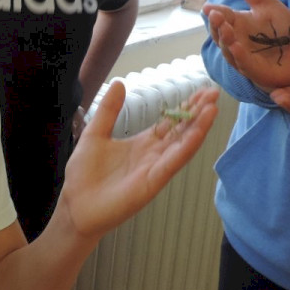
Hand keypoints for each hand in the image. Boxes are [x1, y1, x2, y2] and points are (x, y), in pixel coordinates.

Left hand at [58, 82, 218, 238]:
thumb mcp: (95, 134)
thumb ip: (109, 110)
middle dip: (198, 112)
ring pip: (182, 146)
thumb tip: (120, 83)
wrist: (75, 206)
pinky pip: (172, 164)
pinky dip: (185, 148)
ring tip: (212, 108)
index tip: (201, 90)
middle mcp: (153, 156)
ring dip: (198, 127)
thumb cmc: (84, 175)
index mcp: (142, 144)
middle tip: (214, 92)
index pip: (170, 122)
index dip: (185, 106)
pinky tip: (197, 134)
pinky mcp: (151, 183)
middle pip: (181, 131)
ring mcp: (154, 170)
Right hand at [202, 0, 289, 88]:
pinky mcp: (256, 72)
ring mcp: (244, 58)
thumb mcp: (268, 5)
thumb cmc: (282, 31)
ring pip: (229, 50)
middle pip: (220, 35)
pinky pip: (245, 65)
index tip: (208, 8)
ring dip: (226, 40)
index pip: (222, 17)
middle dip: (217, 26)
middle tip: (215, 15)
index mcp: (237, 25)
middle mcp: (236, 42)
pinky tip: (237, 47)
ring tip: (225, 28)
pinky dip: (239, 56)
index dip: (214, 13)